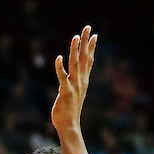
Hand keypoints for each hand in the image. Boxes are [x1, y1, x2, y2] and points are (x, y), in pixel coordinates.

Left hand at [51, 25, 97, 139]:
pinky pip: (62, 77)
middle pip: (84, 58)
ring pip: (75, 64)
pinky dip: (60, 67)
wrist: (69, 126)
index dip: (91, 48)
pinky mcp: (65, 92)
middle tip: (88, 27)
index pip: (88, 61)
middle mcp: (80, 81)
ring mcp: (74, 86)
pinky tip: (59, 57)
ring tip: (76, 37)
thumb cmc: (68, 112)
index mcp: (83, 81)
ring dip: (75, 50)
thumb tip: (65, 84)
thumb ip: (69, 87)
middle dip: (86, 42)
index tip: (94, 35)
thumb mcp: (72, 95)